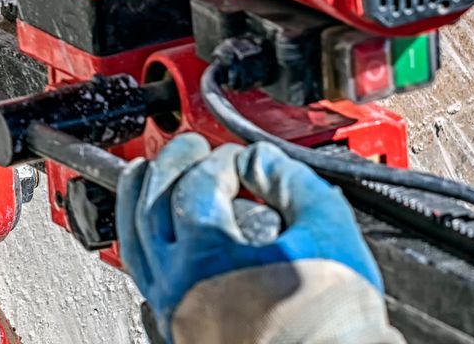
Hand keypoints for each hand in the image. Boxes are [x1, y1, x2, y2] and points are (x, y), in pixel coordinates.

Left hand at [118, 133, 391, 343]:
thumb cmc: (336, 329)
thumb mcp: (330, 235)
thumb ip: (294, 184)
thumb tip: (264, 160)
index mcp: (208, 259)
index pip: (201, 184)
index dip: (224, 160)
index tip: (244, 158)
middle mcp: (178, 287)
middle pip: (154, 206)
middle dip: (172, 166)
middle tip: (190, 147)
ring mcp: (174, 314)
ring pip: (137, 245)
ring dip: (139, 201)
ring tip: (146, 175)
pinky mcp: (180, 334)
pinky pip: (147, 280)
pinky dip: (144, 246)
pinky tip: (156, 238)